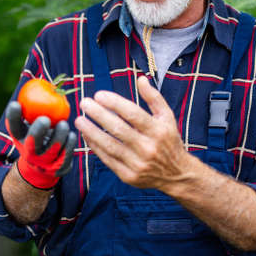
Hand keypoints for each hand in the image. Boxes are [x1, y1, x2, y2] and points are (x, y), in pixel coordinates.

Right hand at [6, 101, 76, 189]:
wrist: (46, 164)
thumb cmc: (41, 134)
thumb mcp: (34, 123)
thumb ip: (36, 109)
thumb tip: (44, 82)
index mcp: (22, 139)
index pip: (14, 128)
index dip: (13, 117)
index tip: (16, 103)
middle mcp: (31, 152)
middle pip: (32, 144)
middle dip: (37, 132)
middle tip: (44, 119)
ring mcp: (45, 163)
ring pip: (52, 151)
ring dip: (58, 137)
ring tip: (63, 124)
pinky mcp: (60, 169)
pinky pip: (66, 157)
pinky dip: (69, 145)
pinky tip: (72, 135)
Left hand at [75, 76, 187, 191]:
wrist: (176, 174)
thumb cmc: (169, 140)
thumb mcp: (167, 117)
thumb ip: (154, 97)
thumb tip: (141, 79)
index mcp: (158, 131)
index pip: (133, 114)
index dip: (114, 103)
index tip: (99, 94)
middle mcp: (148, 148)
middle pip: (118, 129)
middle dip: (98, 114)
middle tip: (85, 103)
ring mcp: (138, 164)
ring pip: (110, 145)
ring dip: (91, 131)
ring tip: (79, 119)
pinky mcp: (128, 176)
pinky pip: (107, 159)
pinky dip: (95, 146)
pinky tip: (87, 135)